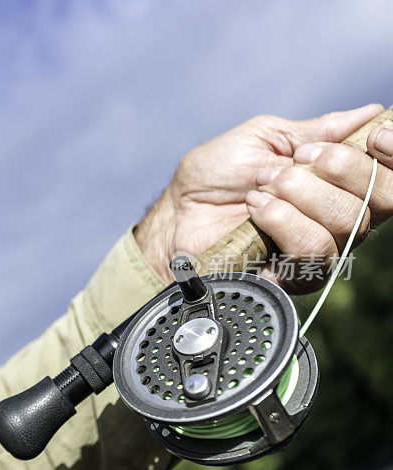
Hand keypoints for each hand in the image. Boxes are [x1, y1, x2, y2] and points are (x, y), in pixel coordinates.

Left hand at [135, 103, 392, 293]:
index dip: (392, 155)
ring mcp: (319, 251)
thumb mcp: (264, 138)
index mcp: (337, 184)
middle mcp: (337, 219)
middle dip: (336, 169)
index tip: (375, 136)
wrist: (177, 212)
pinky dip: (281, 219)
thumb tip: (370, 112)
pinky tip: (256, 209)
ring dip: (298, 194)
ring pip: (345, 223)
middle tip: (294, 161)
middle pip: (380, 199)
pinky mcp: (295, 277)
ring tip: (261, 188)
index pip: (391, 177)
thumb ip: (316, 131)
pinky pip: (313, 250)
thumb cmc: (214, 177)